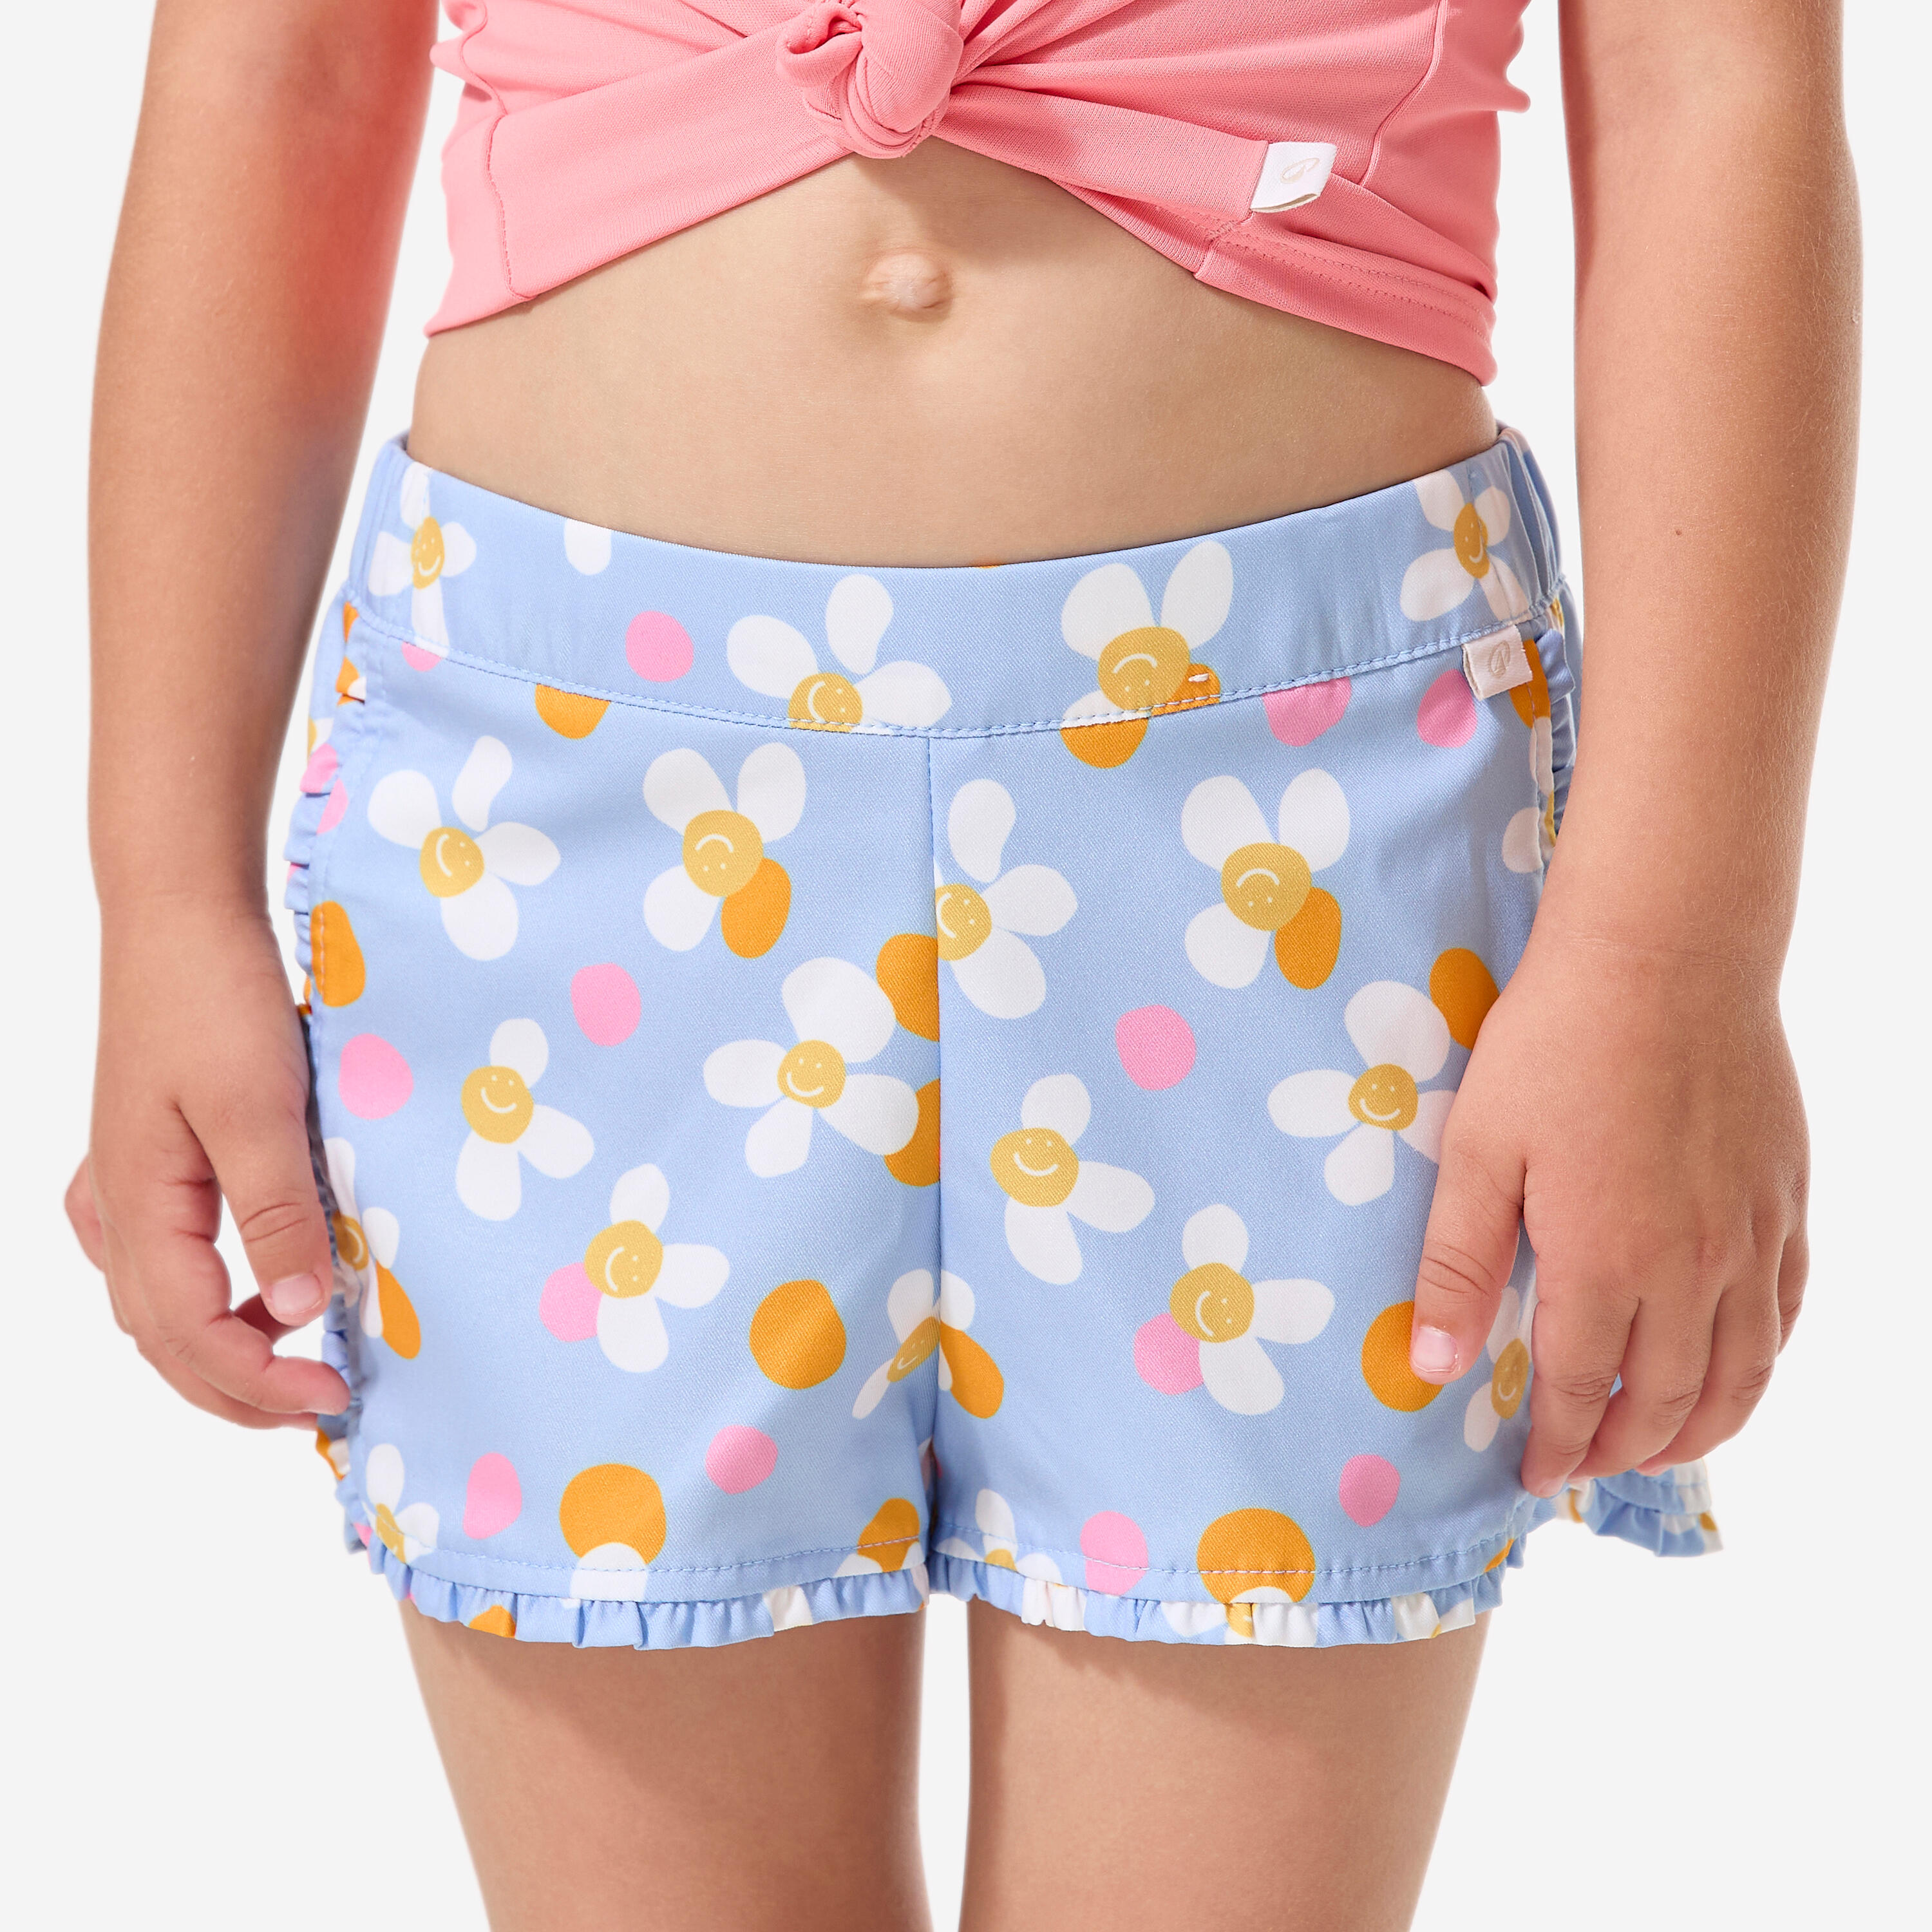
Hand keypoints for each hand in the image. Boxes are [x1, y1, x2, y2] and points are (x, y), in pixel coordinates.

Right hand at [70, 900, 350, 1428]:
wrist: (180, 917)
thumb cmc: (216, 1001)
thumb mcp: (260, 1108)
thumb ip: (277, 1211)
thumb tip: (302, 1308)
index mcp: (139, 1206)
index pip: (191, 1336)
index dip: (259, 1383)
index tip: (332, 1398)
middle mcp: (116, 1208)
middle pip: (166, 1338)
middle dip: (239, 1388)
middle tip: (321, 1406)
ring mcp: (121, 1184)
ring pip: (159, 1304)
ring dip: (221, 1348)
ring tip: (296, 1359)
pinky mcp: (143, 1159)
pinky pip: (160, 1258)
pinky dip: (206, 1296)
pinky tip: (252, 1291)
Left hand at [1406, 930, 1806, 1494]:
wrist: (1663, 958)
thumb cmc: (1555, 1045)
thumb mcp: (1478, 1151)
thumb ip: (1458, 1266)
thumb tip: (1436, 1365)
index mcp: (1605, 1261)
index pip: (1582, 1389)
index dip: (1558, 1443)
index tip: (1534, 1473)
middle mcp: (1691, 1268)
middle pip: (1667, 1400)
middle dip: (1623, 1449)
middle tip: (1586, 1465)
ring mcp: (1751, 1236)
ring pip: (1742, 1374)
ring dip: (1702, 1428)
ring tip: (1661, 1447)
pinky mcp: (1786, 1199)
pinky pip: (1785, 1311)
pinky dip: (1760, 1363)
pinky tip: (1734, 1370)